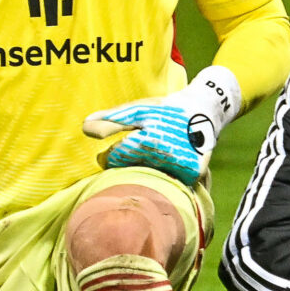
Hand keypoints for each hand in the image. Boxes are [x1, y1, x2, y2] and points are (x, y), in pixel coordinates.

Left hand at [83, 65, 243, 186]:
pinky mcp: (193, 174)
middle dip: (131, 163)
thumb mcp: (138, 109)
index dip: (113, 155)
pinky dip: (167, 175)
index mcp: (145, 140)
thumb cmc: (166, 108)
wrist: (205, 108)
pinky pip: (172, 182)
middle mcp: (163, 156)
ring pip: (152, 178)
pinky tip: (170, 162)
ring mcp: (179, 167)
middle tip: (143, 149)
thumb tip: (84, 127)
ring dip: (149, 169)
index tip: (118, 149)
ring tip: (157, 153)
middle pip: (132, 171)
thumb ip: (111, 120)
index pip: (115, 160)